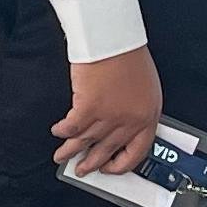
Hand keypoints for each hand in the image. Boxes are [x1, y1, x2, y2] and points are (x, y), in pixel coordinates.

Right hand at [54, 46, 162, 176]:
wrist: (114, 36)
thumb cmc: (129, 54)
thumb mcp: (146, 88)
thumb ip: (136, 110)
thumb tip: (123, 126)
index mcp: (147, 116)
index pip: (137, 152)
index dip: (121, 164)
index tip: (110, 168)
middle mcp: (129, 120)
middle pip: (107, 150)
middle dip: (91, 163)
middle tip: (83, 169)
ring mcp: (109, 116)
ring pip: (86, 142)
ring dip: (71, 151)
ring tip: (62, 156)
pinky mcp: (88, 107)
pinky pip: (71, 127)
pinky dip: (62, 131)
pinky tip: (58, 132)